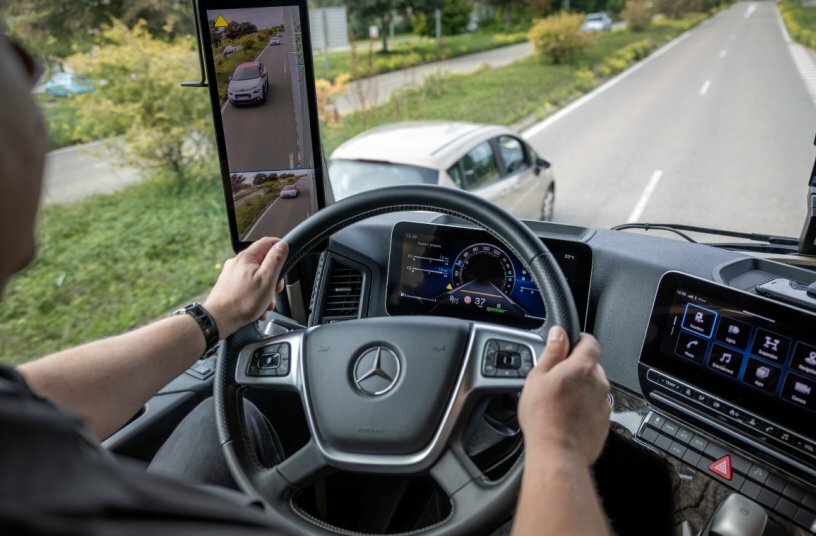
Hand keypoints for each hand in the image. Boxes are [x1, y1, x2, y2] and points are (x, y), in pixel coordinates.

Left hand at [203, 237, 287, 337]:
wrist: (219, 319)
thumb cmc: (242, 302)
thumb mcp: (267, 279)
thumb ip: (276, 260)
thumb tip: (282, 245)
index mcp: (247, 257)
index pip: (267, 242)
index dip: (280, 248)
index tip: (287, 256)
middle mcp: (237, 263)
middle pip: (263, 263)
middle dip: (273, 277)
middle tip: (275, 289)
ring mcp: (232, 274)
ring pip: (256, 277)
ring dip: (265, 290)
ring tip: (265, 304)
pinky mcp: (229, 285)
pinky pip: (248, 287)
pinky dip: (255, 296)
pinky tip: (257, 308)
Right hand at [518, 326, 609, 465]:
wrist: (558, 454)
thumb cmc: (544, 417)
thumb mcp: (538, 377)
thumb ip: (552, 352)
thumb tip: (559, 333)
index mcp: (583, 367)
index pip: (590, 342)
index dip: (580, 340)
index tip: (569, 345)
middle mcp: (599, 383)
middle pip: (592, 366)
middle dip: (576, 369)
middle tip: (555, 380)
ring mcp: (604, 404)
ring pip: (593, 388)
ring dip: (581, 390)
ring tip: (559, 403)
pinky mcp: (604, 422)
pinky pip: (595, 408)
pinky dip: (584, 409)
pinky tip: (566, 417)